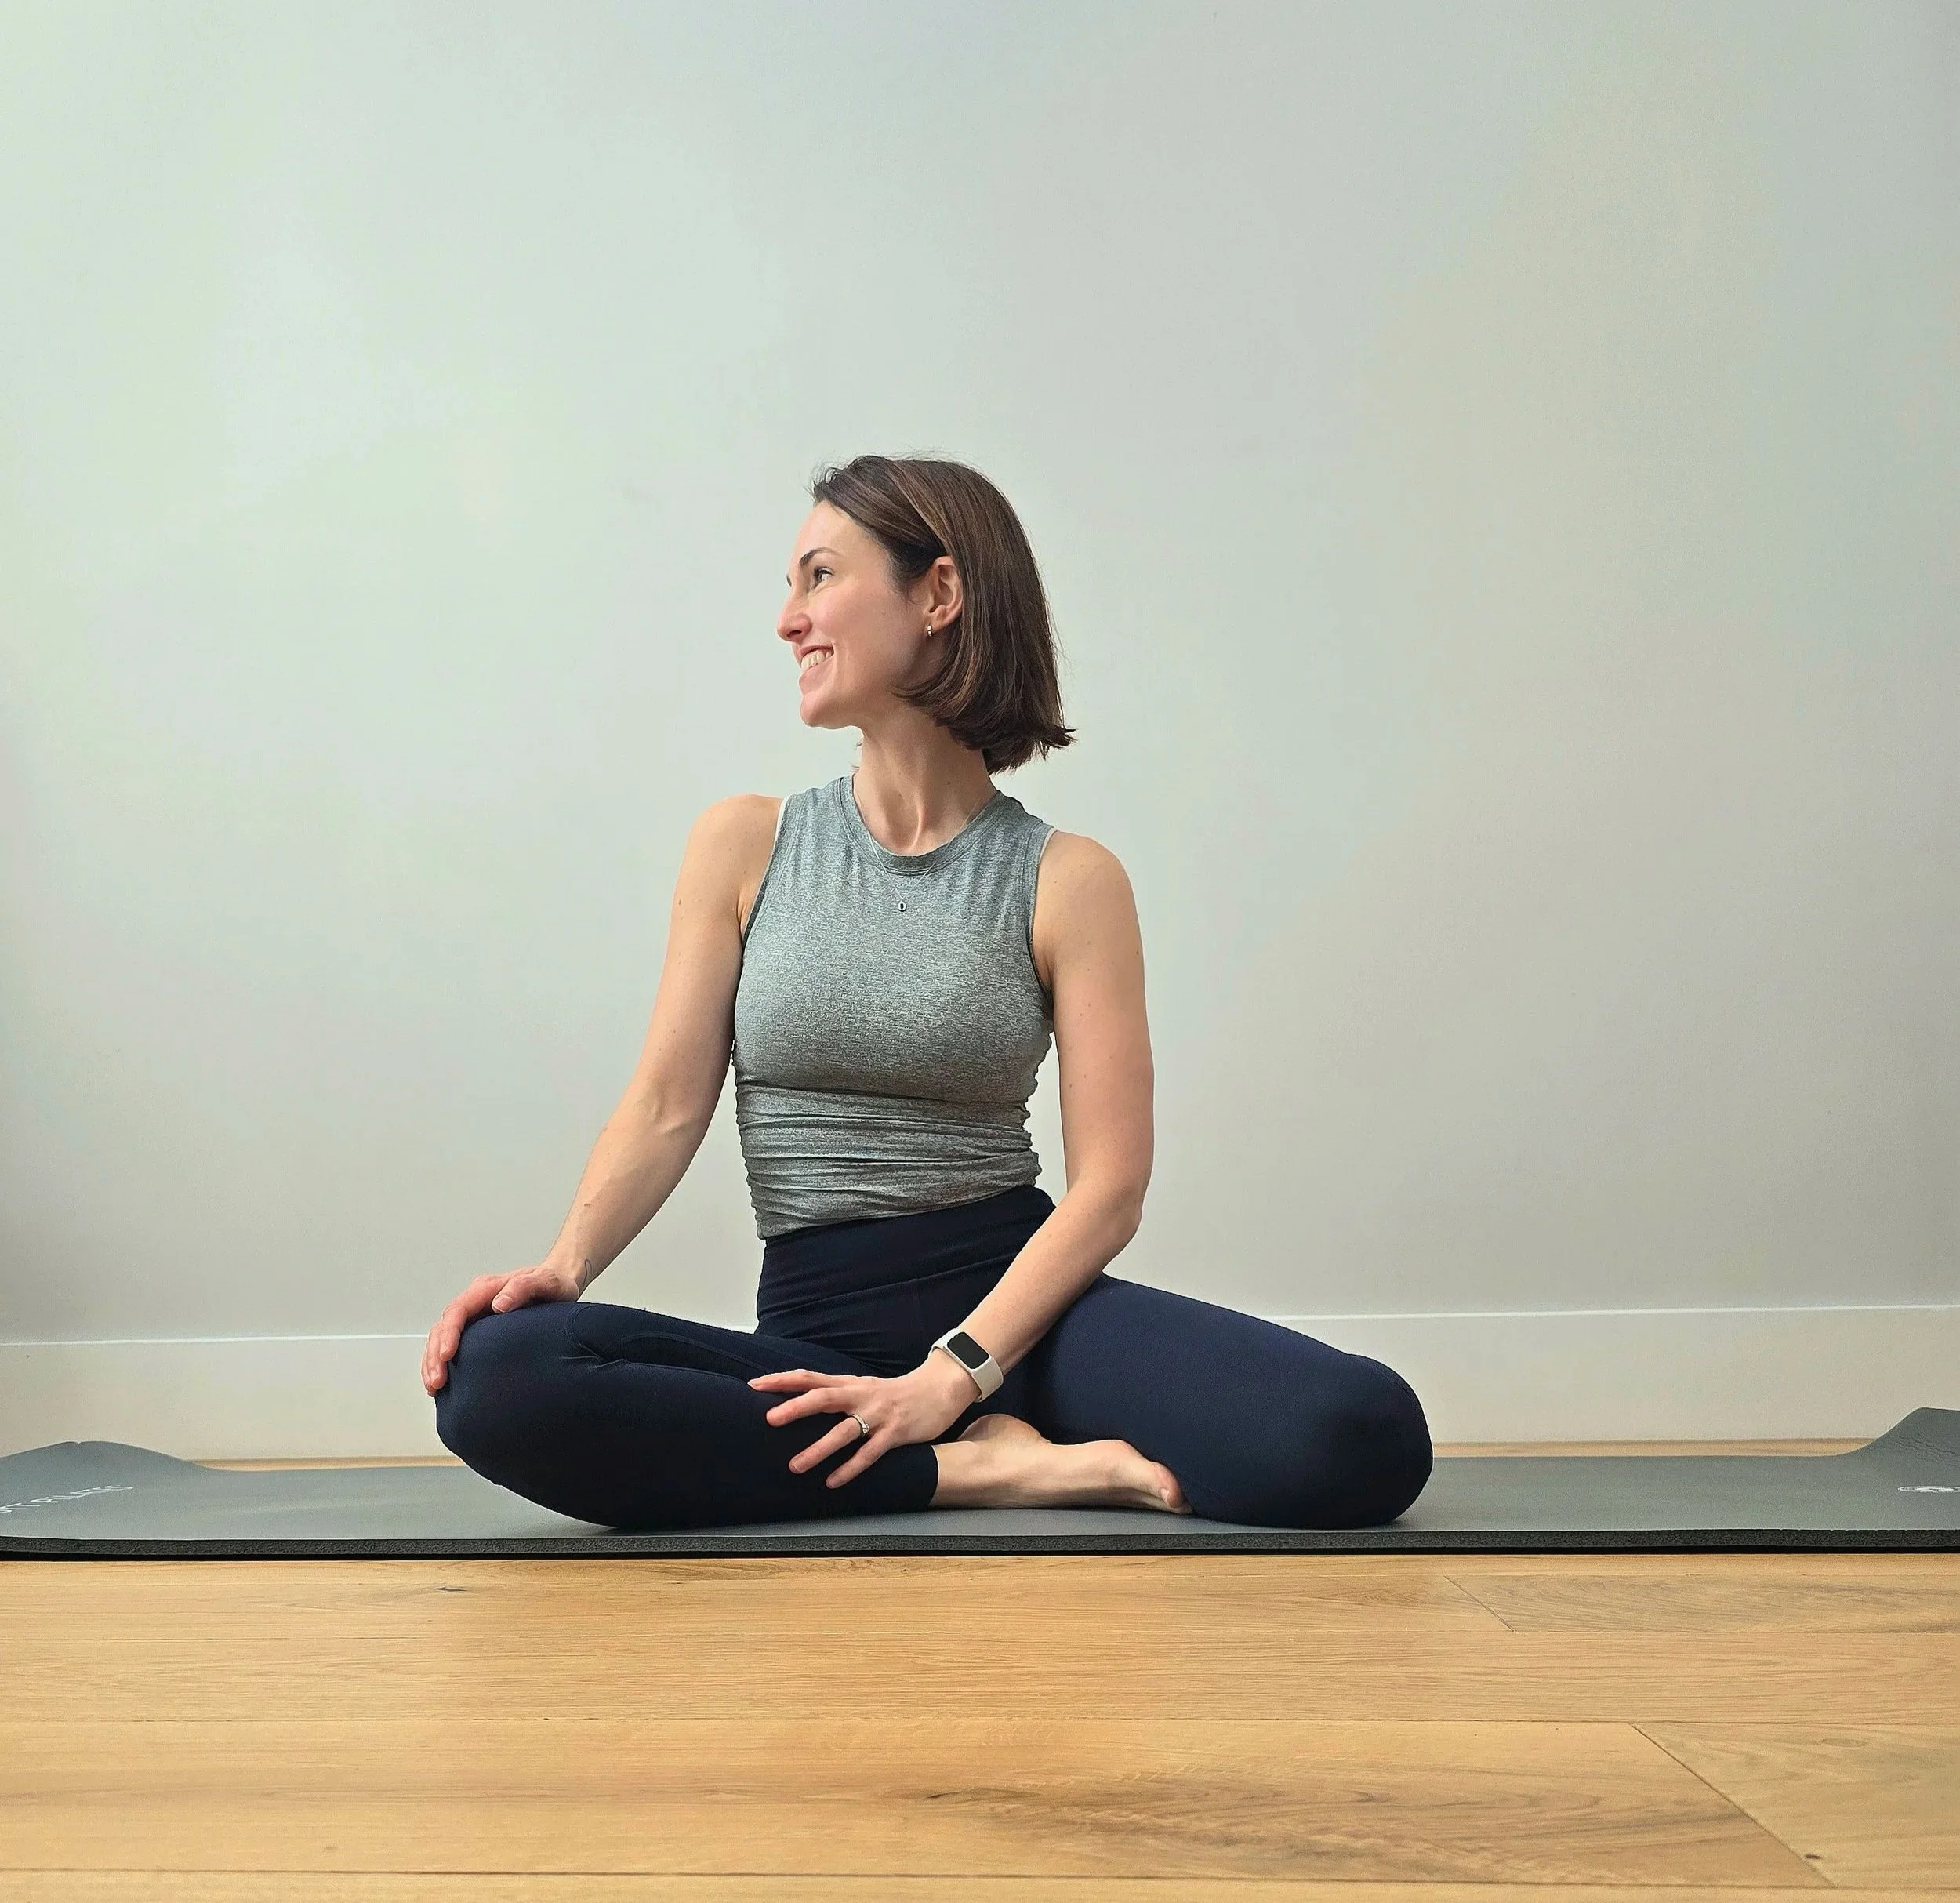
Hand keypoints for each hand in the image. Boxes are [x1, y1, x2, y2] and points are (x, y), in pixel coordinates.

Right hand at [422, 1262, 582, 1394]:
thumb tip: (498, 1304)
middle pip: (443, 1327)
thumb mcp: (546, 1282)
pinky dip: (442, 1363)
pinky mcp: (478, 1331)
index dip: (448, 1334)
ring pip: (441, 1338)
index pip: (457, 1311)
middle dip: (435, 1355)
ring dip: (433, 1362)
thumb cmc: (554, 1284)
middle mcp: (476, 1302)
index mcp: (487, 1289)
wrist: (561, 1286)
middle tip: (436, 1382)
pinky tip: (442, 1384)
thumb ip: (524, 1287)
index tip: (446, 1356)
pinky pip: (453, 1346)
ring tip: (434, 1388)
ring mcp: (475, 1316)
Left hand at [748, 1352, 976, 1487]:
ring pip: (844, 1431)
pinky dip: (850, 1467)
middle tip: (769, 1419)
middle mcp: (860, 1395)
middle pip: (823, 1397)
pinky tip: (833, 1482)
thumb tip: (800, 1404)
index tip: (754, 1385)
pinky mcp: (895, 1433)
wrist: (938, 1388)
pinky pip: (869, 1453)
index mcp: (848, 1383)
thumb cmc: (894, 1392)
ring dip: (818, 1448)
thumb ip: (836, 1394)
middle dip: (796, 1408)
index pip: (809, 1377)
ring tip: (795, 1466)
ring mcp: (878, 1414)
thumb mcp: (862, 1387)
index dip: (782, 1380)